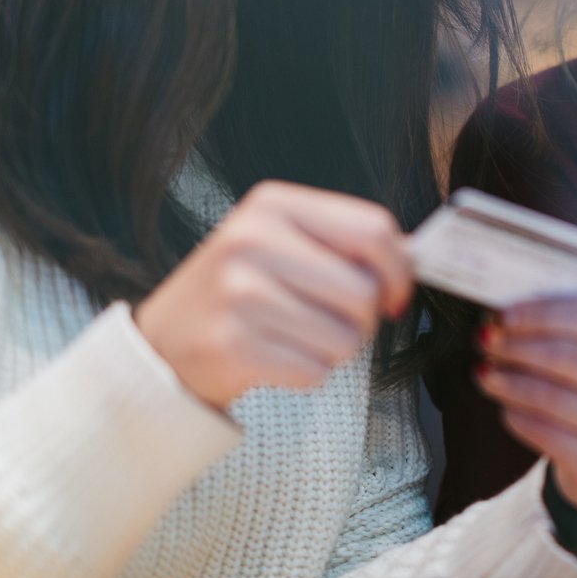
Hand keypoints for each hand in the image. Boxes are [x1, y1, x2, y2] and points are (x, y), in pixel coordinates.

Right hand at [134, 181, 412, 409]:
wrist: (162, 346)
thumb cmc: (239, 293)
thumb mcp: (281, 244)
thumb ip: (344, 243)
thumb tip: (414, 258)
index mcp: (272, 204)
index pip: (373, 229)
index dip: (399, 270)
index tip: (394, 295)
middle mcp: (251, 240)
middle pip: (364, 292)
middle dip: (363, 319)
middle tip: (327, 320)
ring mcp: (238, 294)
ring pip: (346, 338)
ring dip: (333, 349)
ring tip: (292, 336)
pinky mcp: (232, 346)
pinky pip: (315, 371)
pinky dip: (306, 373)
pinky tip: (273, 357)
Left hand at [475, 297, 576, 525]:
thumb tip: (514, 311)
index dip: (546, 313)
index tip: (507, 313)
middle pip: (573, 357)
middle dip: (520, 345)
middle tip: (489, 339)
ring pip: (555, 397)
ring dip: (511, 381)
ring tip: (488, 373)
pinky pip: (548, 434)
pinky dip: (518, 416)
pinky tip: (507, 406)